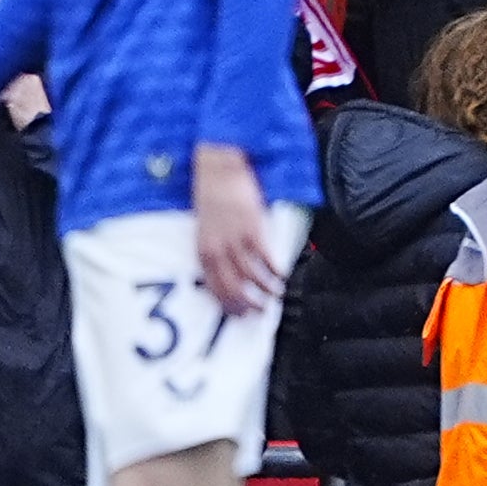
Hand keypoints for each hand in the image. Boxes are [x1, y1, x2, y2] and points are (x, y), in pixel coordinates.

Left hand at [195, 143, 282, 314]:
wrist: (219, 170)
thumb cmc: (211, 197)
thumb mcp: (205, 229)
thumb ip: (214, 250)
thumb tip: (226, 271)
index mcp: (203, 251)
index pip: (215, 288)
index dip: (229, 305)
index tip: (240, 315)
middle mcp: (217, 250)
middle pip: (233, 288)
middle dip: (247, 304)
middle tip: (260, 312)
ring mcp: (235, 240)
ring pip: (252, 277)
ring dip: (266, 291)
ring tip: (276, 296)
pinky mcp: (252, 229)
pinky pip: (265, 257)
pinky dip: (275, 271)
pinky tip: (283, 276)